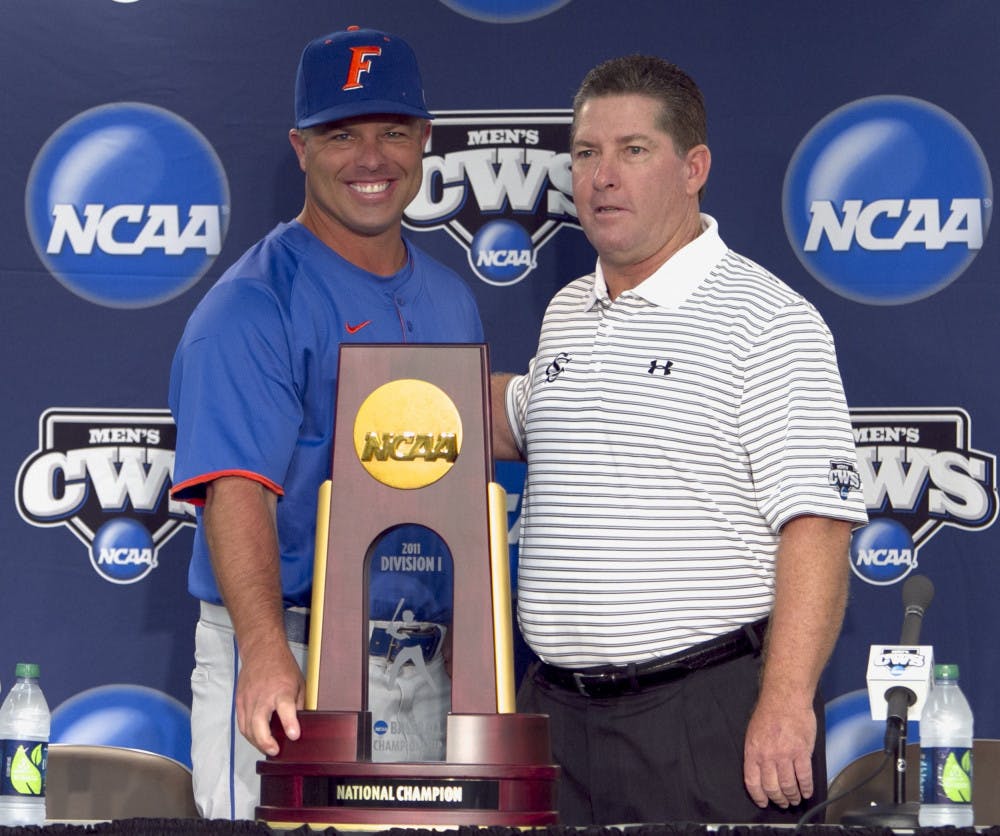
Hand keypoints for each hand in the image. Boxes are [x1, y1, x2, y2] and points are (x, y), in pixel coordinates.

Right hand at [234, 642, 304, 756]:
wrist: (261, 650)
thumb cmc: (282, 665)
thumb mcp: (299, 682)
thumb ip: (299, 704)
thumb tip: (301, 723)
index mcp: (282, 690)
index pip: (285, 708)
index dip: (289, 723)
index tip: (293, 735)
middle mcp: (263, 696)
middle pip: (259, 723)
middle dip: (265, 741)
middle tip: (275, 750)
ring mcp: (249, 699)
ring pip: (248, 727)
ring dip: (256, 742)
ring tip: (268, 748)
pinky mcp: (240, 701)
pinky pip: (241, 723)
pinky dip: (248, 734)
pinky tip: (256, 738)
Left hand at [743, 696, 815, 807]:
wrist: (785, 698)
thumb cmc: (769, 712)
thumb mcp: (753, 732)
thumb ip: (756, 752)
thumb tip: (759, 771)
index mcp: (753, 751)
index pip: (752, 782)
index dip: (758, 796)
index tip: (763, 802)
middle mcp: (767, 756)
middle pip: (772, 787)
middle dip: (778, 799)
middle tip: (783, 803)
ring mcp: (785, 755)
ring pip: (788, 786)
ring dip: (792, 796)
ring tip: (795, 799)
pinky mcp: (802, 753)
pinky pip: (804, 777)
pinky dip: (806, 788)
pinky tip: (807, 792)